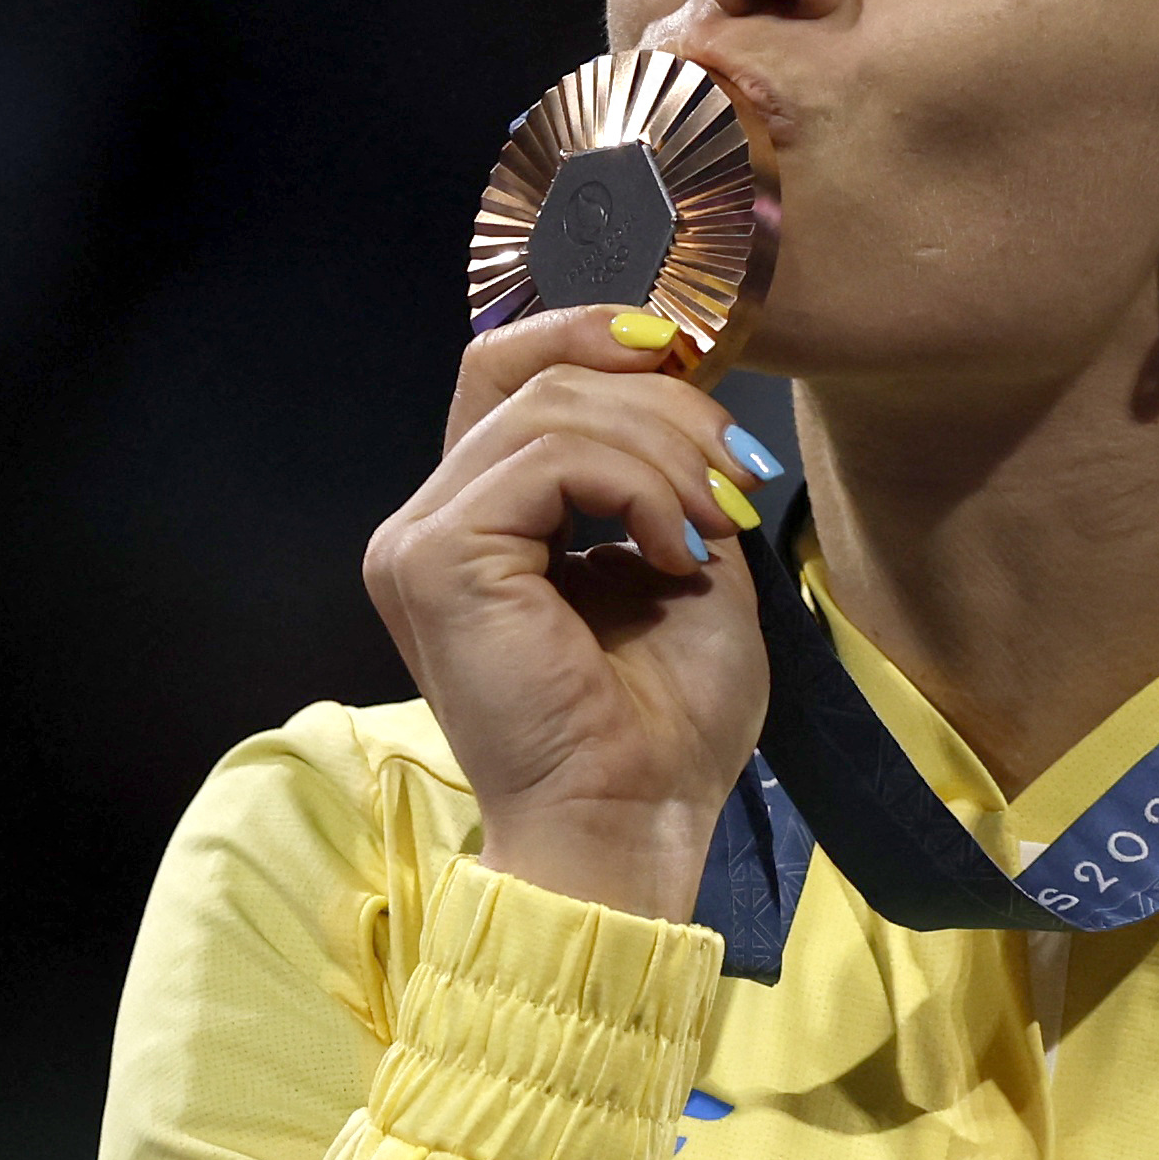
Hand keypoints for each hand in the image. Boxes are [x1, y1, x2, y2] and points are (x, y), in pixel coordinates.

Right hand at [362, 308, 780, 919]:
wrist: (634, 822)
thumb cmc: (664, 726)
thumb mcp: (685, 561)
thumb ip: (663, 470)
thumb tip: (674, 378)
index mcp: (477, 523)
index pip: (512, 371)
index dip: (599, 337)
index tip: (695, 364)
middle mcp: (427, 522)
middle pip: (538, 375)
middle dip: (663, 405)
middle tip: (739, 476)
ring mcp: (420, 538)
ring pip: (554, 408)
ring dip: (667, 452)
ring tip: (717, 525)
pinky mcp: (436, 557)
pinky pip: (550, 457)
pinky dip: (638, 487)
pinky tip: (674, 552)